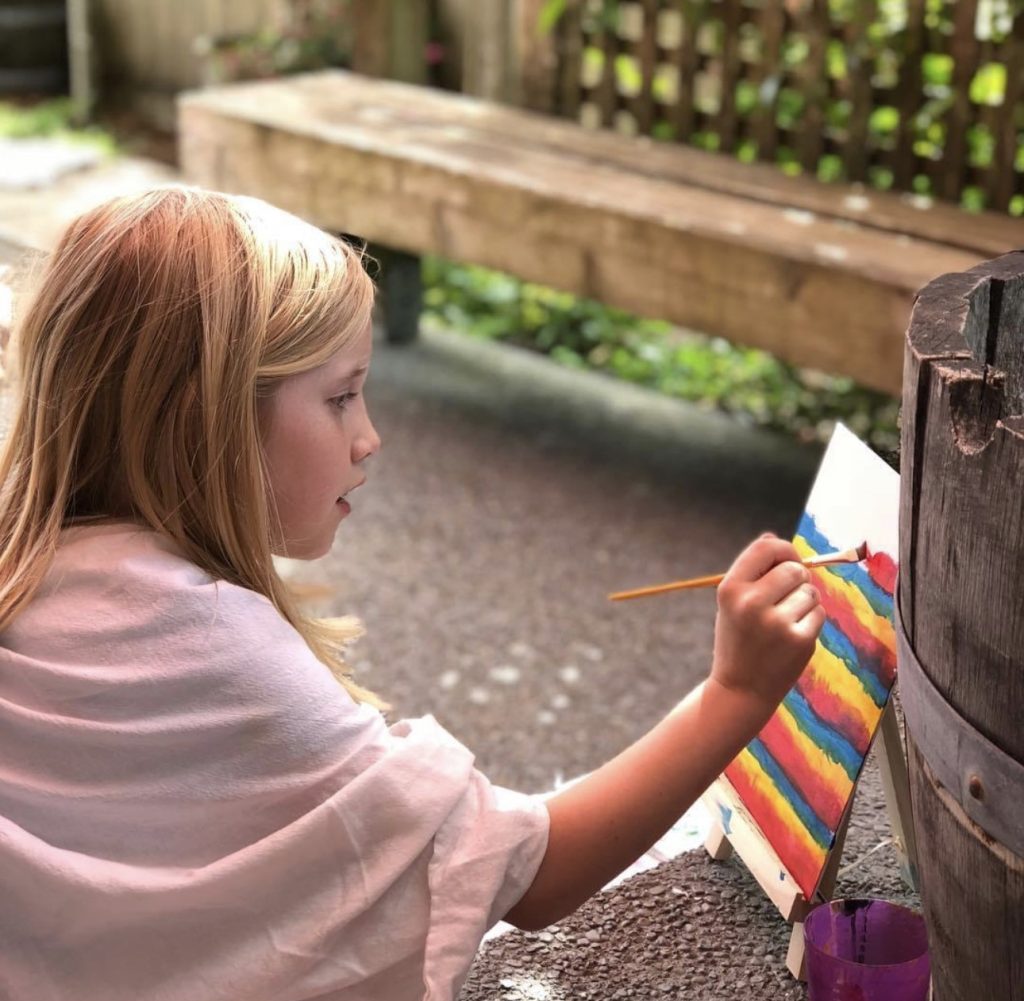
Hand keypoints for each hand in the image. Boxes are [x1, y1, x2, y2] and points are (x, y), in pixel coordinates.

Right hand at [710, 533, 823, 709]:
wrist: (740, 689)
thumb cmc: (738, 640)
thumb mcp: (732, 603)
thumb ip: (752, 572)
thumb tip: (772, 537)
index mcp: (730, 589)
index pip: (765, 548)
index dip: (783, 550)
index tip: (788, 560)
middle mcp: (751, 602)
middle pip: (794, 568)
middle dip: (797, 579)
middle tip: (786, 598)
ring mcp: (776, 622)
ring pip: (810, 591)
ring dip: (804, 602)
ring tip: (785, 621)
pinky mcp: (799, 640)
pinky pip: (818, 613)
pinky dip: (811, 621)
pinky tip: (793, 635)